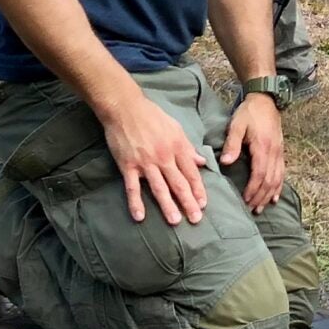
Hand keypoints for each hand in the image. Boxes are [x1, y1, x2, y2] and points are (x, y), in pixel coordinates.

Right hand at [100, 95, 206, 224]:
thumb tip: (202, 162)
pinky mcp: (128, 166)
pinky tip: (139, 217)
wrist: (125, 108)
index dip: (198, 189)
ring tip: (175, 221)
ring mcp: (145, 163)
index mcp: (177, 147)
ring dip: (167, 205)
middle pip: (178, 183)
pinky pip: (133, 187)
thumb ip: (188, 147)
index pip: (191, 172)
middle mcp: (163, 157)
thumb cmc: (151, 116)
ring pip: (159, 188)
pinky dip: (136, 202)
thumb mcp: (175, 128)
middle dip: (188, 202)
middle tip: (195, 219)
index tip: (203, 204)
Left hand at [219, 92, 286, 211]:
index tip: (245, 200)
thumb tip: (226, 162)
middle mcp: (274, 152)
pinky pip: (282, 173)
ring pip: (278, 179)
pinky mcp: (281, 152)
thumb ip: (232, 144)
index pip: (259, 174)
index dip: (253, 189)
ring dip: (269, 195)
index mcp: (263, 147)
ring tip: (261, 208)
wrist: (265, 100)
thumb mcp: (237, 125)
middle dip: (261, 197)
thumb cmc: (249, 113)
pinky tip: (275, 197)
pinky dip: (279, 187)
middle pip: (270, 181)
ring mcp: (280, 153)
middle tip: (252, 210)